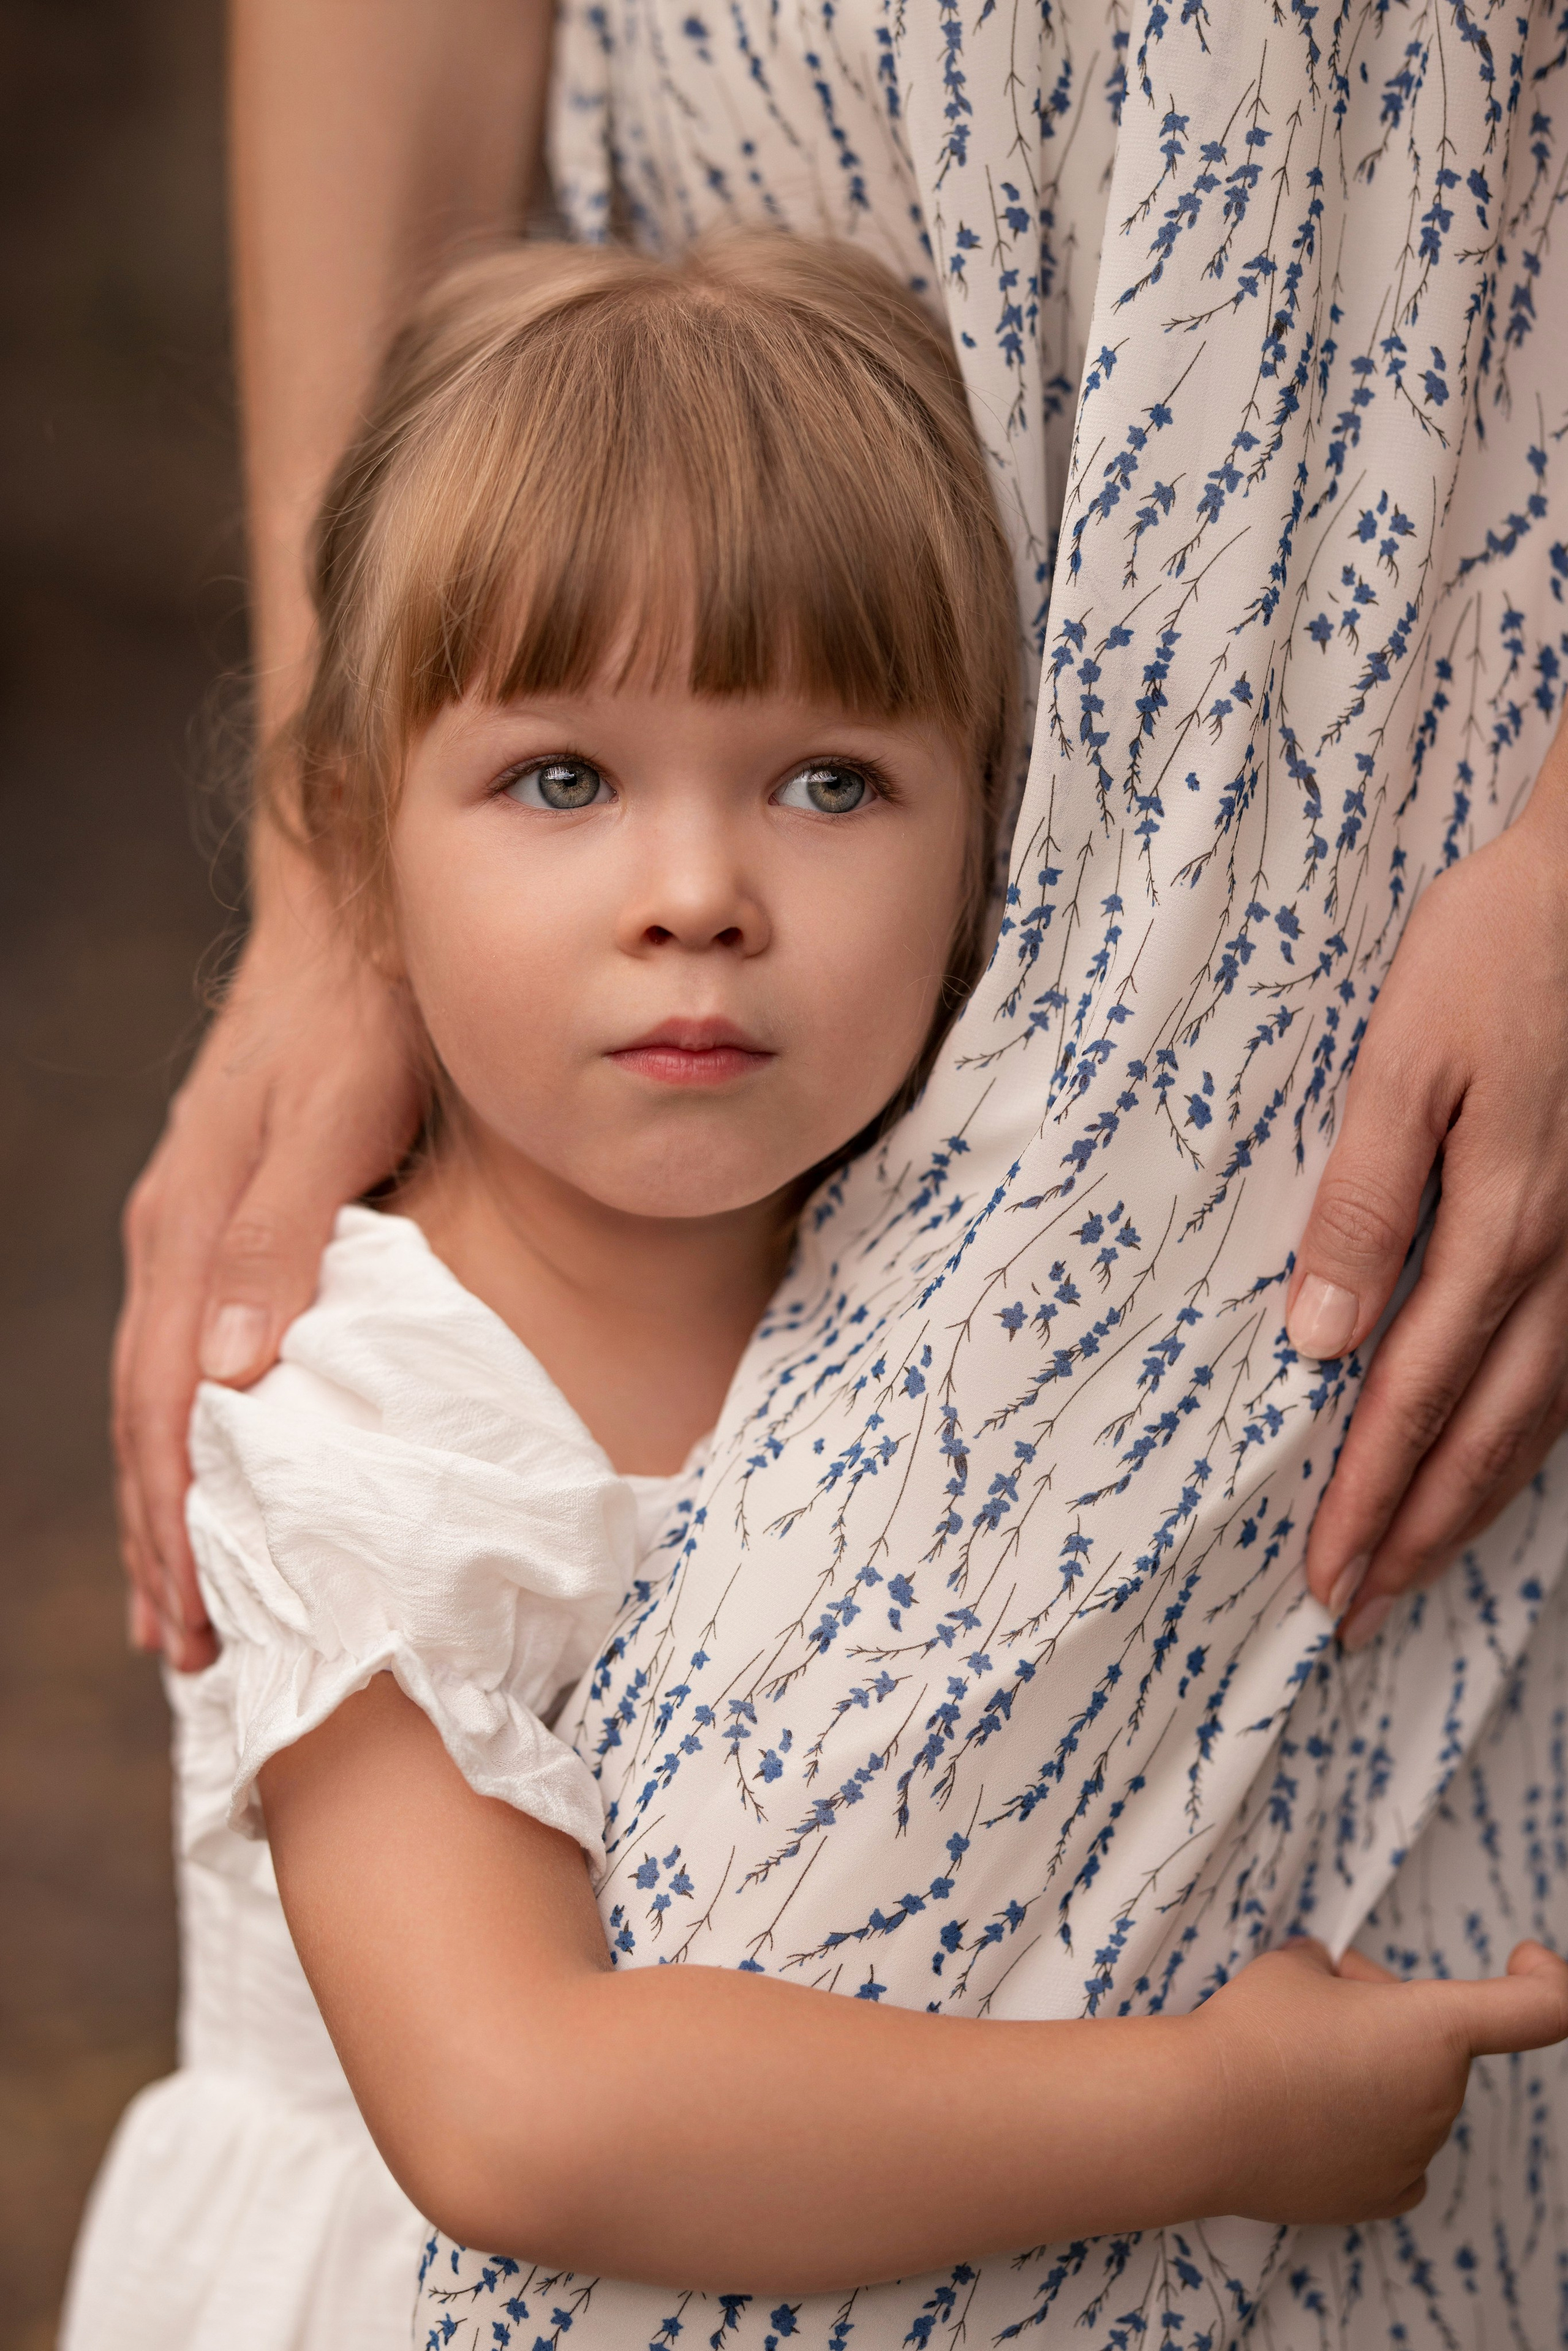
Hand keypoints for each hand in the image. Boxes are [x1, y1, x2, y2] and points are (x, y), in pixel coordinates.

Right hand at [114, 875, 421, 1668]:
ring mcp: (187, 1225)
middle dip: (165, 1539)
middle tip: (191, 1652)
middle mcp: (174, 1239)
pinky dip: (186, 1430)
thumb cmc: (362, 1016)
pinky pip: (182, 1349)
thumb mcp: (334, 1114)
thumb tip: (232, 1371)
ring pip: (160, 1392)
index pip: (172, 1409)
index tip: (201, 1621)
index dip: (182, 1521)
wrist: (351, 920)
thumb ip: (283, 1233)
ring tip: (181, 1601)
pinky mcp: (217, 1212)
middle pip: (151, 1419)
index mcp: (193, 1231)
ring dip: (168, 1501)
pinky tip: (208, 1465)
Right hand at [1199, 1936, 1567, 2222]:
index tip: (1524, 1958)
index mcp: (1436, 2028)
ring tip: (1292, 2065)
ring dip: (1368, 2070)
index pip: (1539, 2007)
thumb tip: (1331, 1984)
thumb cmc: (1251, 2031)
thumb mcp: (1293, 1963)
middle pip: (1433, 2041)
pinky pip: (1395, 2151)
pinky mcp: (1384, 2196)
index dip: (1543, 1976)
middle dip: (1384, 2014)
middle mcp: (1440, 2097)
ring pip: (1407, 2093)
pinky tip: (1313, 2117)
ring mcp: (1415, 2155)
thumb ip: (1332, 1970)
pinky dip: (1365, 2129)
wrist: (1201, 2117)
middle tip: (1317, 2003)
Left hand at [1288, 737, 1567, 1648]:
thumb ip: (1362, 1199)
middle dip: (1417, 1528)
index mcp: (1498, 1225)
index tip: (1323, 1578)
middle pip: (1486, 1433)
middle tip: (1358, 1609)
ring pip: (1543, 1414)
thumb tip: (1320, 1334)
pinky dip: (1535, 1434)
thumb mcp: (1403, 1061)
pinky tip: (1507, 1455)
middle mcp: (1564, 1259)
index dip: (1367, 1496)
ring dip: (1475, 1497)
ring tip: (1418, 1560)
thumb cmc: (1504, 951)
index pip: (1413, 1397)